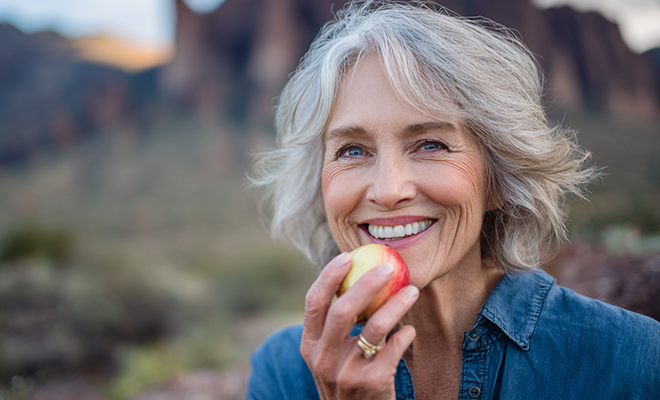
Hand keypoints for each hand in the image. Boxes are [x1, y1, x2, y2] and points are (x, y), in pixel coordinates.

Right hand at [300, 252, 418, 398]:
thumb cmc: (346, 377)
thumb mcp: (329, 356)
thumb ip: (334, 326)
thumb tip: (354, 276)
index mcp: (309, 346)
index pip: (314, 302)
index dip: (329, 276)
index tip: (348, 256)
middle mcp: (323, 359)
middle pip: (343, 310)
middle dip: (368, 283)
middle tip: (389, 267)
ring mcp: (347, 373)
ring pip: (376, 327)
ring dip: (397, 304)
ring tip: (413, 291)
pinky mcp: (373, 382)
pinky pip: (394, 347)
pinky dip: (405, 333)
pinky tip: (409, 329)